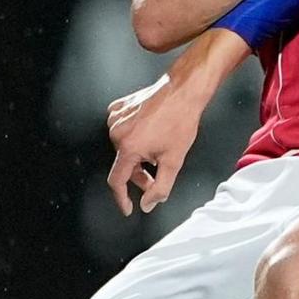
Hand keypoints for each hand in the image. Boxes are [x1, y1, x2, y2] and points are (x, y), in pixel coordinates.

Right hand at [104, 70, 209, 214]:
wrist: (182, 91)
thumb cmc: (180, 121)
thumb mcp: (174, 161)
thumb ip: (160, 187)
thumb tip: (148, 204)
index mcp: (128, 147)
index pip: (116, 181)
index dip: (122, 198)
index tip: (127, 207)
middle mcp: (117, 132)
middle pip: (123, 164)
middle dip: (139, 174)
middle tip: (156, 175)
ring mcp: (115, 118)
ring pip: (123, 147)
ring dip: (137, 154)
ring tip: (157, 147)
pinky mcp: (118, 107)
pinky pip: (121, 129)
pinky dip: (132, 136)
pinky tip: (149, 132)